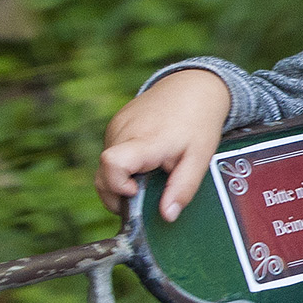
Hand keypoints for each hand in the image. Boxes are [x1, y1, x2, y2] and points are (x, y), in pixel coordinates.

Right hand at [97, 68, 233, 217]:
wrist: (194, 86)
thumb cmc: (198, 122)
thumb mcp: (199, 159)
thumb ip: (183, 188)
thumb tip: (167, 216)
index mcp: (145, 140)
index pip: (112, 164)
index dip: (117, 186)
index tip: (136, 191)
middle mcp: (124, 131)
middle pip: (103, 174)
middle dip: (119, 193)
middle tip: (147, 192)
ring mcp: (116, 126)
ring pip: (105, 166)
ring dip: (123, 178)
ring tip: (151, 172)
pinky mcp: (115, 123)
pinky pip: (111, 153)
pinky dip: (124, 165)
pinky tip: (147, 159)